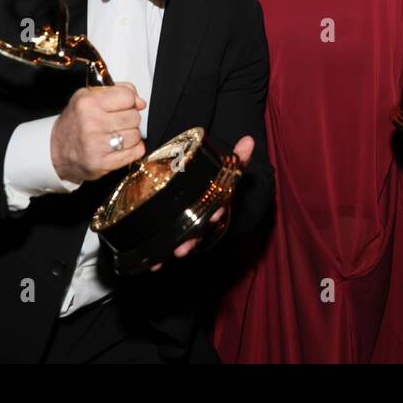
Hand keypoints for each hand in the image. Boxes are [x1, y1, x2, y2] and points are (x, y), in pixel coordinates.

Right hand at [50, 82, 145, 183]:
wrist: (56, 150)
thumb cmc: (75, 122)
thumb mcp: (89, 96)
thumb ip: (118, 91)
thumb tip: (140, 102)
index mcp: (88, 103)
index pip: (128, 96)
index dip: (130, 100)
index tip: (124, 105)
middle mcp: (91, 123)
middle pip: (134, 116)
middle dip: (130, 118)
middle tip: (117, 122)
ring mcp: (97, 145)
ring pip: (136, 135)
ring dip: (131, 135)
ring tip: (116, 134)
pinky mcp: (103, 162)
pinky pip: (135, 152)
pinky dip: (133, 149)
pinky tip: (120, 146)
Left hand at [151, 135, 253, 271]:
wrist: (176, 177)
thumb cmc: (203, 175)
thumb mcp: (216, 164)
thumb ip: (234, 157)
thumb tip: (250, 139)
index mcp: (213, 201)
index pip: (217, 206)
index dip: (215, 211)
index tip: (213, 214)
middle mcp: (199, 215)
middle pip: (197, 228)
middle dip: (192, 238)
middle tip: (184, 246)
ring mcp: (183, 223)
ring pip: (182, 238)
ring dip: (176, 249)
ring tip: (167, 255)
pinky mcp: (166, 230)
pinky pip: (164, 244)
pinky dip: (158, 256)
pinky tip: (152, 263)